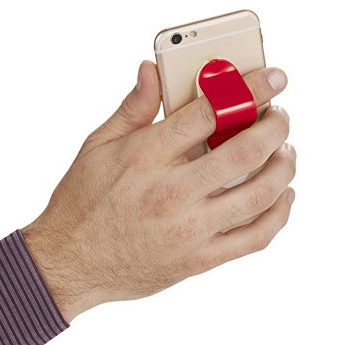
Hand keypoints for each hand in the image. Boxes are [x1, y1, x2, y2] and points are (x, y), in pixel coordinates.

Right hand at [21, 61, 294, 322]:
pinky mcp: (197, 260)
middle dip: (275, 126)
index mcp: (146, 157)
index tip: (272, 80)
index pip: (211, 112)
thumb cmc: (82, 203)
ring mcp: (188, 230)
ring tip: (285, 153)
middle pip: (246, 151)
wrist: (70, 262)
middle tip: (280, 118)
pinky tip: (283, 197)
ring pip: (259, 194)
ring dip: (284, 167)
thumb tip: (152, 71)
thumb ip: (133, 108)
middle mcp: (170, 193)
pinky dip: (278, 214)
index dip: (249, 89)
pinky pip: (254, 238)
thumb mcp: (98, 147)